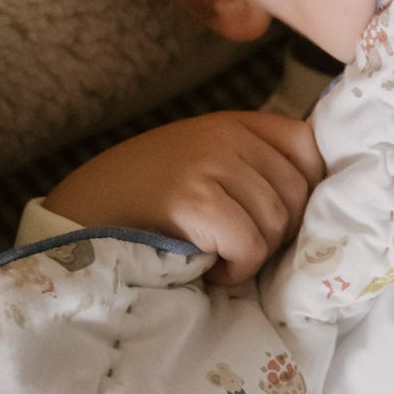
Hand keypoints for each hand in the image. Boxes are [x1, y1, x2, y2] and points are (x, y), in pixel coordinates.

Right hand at [45, 110, 324, 287]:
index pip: (305, 143)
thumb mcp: (200, 159)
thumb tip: (313, 200)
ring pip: (276, 223)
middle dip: (279, 233)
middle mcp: (224, 136)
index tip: (287, 218)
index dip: (309, 186)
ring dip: (255, 255)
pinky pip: (249, 245)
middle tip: (244, 249)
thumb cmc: (143, 197)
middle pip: (297, 192)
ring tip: (223, 259)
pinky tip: (212, 271)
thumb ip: (248, 163)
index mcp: (231, 122)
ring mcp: (209, 164)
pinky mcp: (193, 200)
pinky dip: (238, 269)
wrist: (80, 213)